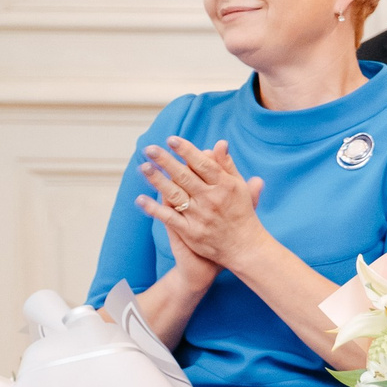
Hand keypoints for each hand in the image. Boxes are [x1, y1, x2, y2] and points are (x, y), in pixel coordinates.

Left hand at [136, 137, 270, 275]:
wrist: (245, 247)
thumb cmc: (242, 213)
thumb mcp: (239, 187)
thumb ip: (227, 165)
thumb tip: (220, 143)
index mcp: (225, 186)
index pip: (203, 164)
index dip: (187, 151)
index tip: (171, 139)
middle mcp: (212, 199)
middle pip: (185, 176)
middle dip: (166, 161)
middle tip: (150, 149)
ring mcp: (200, 216)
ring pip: (175, 194)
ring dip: (157, 181)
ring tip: (144, 167)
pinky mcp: (191, 232)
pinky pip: (169, 218)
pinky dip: (154, 209)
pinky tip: (141, 199)